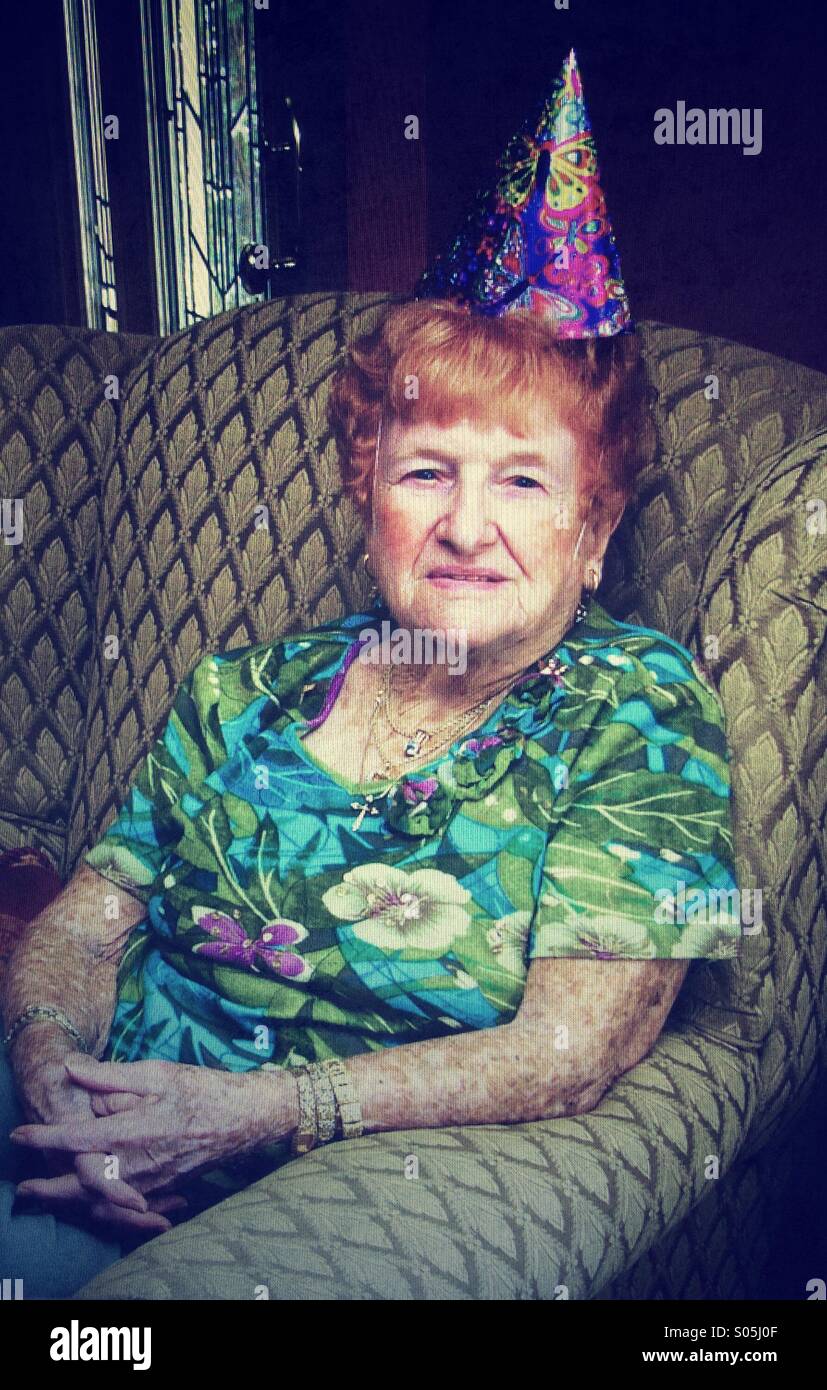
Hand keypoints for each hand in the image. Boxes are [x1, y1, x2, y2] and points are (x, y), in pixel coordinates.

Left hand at [10, 1054, 287, 1199]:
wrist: (244, 1119)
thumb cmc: (202, 1090)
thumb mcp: (157, 1072)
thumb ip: (110, 1076)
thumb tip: (71, 1069)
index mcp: (132, 1130)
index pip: (75, 1138)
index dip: (43, 1138)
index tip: (20, 1134)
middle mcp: (136, 1163)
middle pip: (79, 1184)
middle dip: (48, 1188)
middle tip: (24, 1190)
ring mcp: (150, 1182)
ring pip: (99, 1201)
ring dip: (70, 1202)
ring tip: (47, 1197)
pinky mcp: (162, 1190)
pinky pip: (124, 1207)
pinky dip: (101, 1209)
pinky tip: (91, 1203)